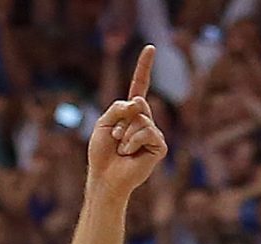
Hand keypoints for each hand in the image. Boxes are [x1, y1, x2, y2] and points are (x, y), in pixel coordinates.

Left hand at [88, 48, 168, 197]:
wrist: (105, 178)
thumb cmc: (102, 153)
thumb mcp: (103, 122)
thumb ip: (118, 107)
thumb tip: (139, 102)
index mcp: (131, 114)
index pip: (140, 86)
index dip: (144, 68)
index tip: (150, 48)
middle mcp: (145, 121)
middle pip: (139, 104)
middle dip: (122, 119)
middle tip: (114, 138)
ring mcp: (153, 134)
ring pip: (142, 119)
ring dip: (125, 134)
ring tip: (121, 149)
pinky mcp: (159, 147)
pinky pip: (148, 132)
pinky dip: (133, 142)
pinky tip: (129, 154)